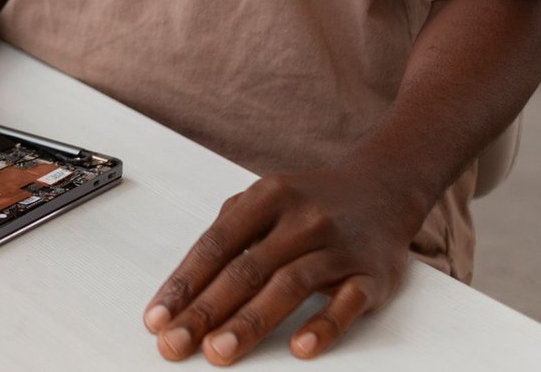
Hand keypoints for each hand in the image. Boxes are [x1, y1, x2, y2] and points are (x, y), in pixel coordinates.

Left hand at [143, 163, 423, 363]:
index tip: (157, 318)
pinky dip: (323, 325)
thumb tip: (185, 284)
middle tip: (176, 344)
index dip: (183, 283)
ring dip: (250, 322)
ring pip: (289, 285)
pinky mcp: (372, 273)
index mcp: (267, 197)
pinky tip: (300, 348)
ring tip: (219, 351)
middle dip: (205, 311)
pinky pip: (347, 302)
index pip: (215, 245)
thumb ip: (229, 231)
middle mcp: (301, 218)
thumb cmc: (311, 202)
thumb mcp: (267, 199)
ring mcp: (337, 246)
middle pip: (246, 269)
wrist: (383, 188)